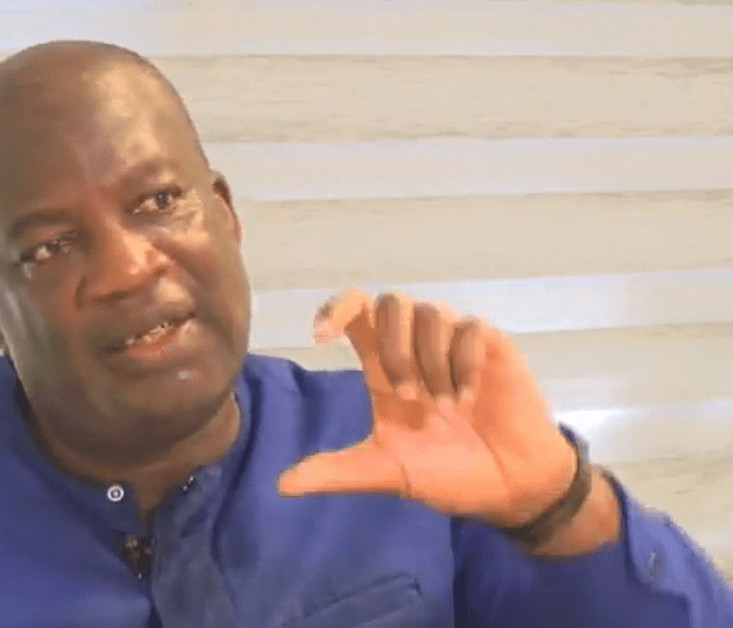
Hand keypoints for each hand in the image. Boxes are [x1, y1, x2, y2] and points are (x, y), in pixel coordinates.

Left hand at [277, 289, 576, 526]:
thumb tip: (281, 486)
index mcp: (386, 368)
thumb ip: (337, 472)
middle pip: (390, 302)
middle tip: (407, 395)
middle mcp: (418, 348)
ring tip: (447, 405)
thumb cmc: (448, 474)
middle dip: (393, 346)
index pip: (355, 313)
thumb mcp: (386, 474)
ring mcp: (456, 345)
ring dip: (431, 359)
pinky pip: (470, 328)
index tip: (319, 336)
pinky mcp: (493, 348)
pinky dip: (464, 361)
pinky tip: (471, 396)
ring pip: (431, 311)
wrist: (511, 488)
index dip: (334, 310)